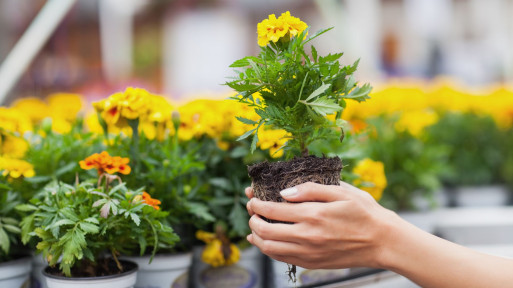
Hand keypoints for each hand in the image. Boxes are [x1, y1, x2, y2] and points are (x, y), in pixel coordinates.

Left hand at [245, 181, 398, 268]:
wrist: (383, 242)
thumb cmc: (364, 213)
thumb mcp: (341, 192)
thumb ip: (310, 189)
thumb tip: (284, 192)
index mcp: (313, 214)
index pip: (272, 210)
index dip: (257, 203)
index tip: (252, 197)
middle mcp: (307, 236)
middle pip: (265, 230)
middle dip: (252, 219)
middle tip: (251, 210)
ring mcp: (309, 253)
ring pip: (270, 248)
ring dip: (256, 237)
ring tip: (253, 228)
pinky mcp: (312, 264)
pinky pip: (282, 258)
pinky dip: (268, 250)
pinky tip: (265, 242)